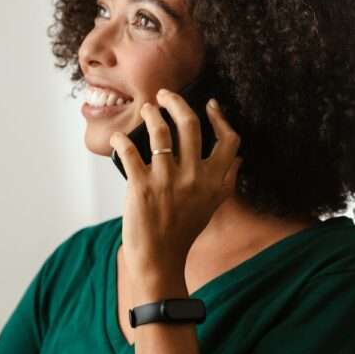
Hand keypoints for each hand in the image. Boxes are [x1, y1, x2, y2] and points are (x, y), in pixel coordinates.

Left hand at [108, 91, 241, 299]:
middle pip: (190, 124)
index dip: (220, 118)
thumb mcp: (212, 206)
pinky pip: (129, 150)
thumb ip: (226, 181)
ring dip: (151, 114)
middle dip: (176, 102)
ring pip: (161, 131)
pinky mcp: (141, 185)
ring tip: (147, 109)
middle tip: (165, 95)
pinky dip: (120, 140)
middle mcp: (194, 177)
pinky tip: (117, 137)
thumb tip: (237, 158)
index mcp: (215, 181)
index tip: (209, 104)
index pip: (229, 140)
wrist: (159, 258)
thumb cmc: (182, 231)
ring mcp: (167, 180)